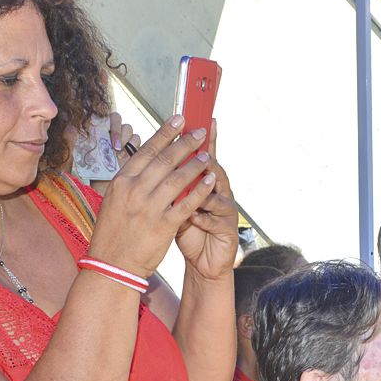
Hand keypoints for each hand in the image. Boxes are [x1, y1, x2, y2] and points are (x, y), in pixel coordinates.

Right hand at [90, 115, 216, 276]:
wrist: (112, 265)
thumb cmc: (114, 233)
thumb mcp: (115, 201)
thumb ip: (131, 182)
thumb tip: (148, 162)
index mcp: (121, 182)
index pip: (147, 150)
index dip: (165, 133)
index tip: (179, 119)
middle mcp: (134, 191)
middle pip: (164, 160)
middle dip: (185, 142)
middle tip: (199, 132)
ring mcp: (149, 208)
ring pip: (178, 179)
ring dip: (195, 164)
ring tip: (208, 155)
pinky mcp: (163, 225)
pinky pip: (187, 203)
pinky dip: (201, 190)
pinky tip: (211, 181)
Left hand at [174, 123, 237, 281]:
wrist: (203, 262)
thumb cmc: (187, 230)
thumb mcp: (175, 203)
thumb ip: (170, 182)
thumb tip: (153, 157)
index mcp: (205, 182)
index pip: (203, 155)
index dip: (202, 138)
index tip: (199, 119)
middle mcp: (219, 192)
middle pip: (214, 169)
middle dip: (204, 158)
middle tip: (195, 148)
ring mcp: (226, 210)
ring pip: (218, 194)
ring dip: (204, 189)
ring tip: (195, 184)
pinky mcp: (228, 230)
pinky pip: (216, 220)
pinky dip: (204, 217)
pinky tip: (193, 216)